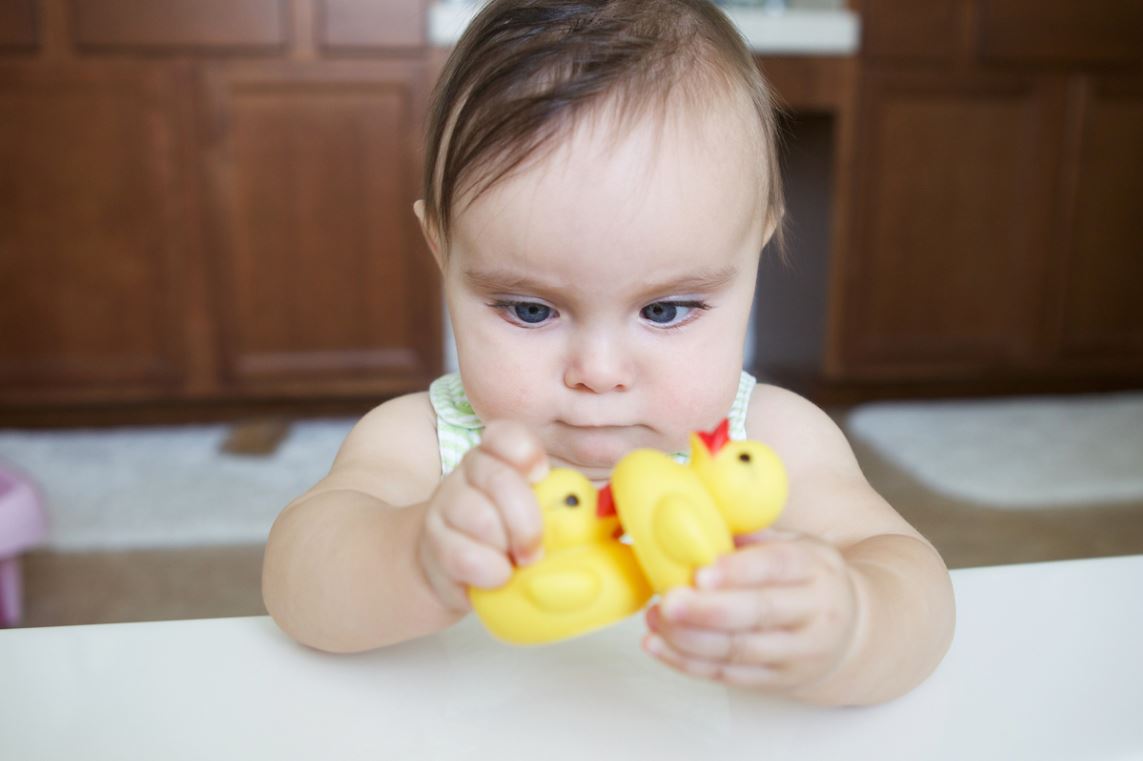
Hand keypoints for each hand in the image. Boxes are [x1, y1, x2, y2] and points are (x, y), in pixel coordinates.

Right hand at [417, 421, 548, 611]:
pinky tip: (496, 577)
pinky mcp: (432, 543)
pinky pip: (463, 555)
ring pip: (480, 518)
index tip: (540, 475)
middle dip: (527, 521)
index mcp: (498, 456)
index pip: (506, 434)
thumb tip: (618, 516)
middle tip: (536, 551)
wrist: (451, 570)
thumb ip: (567, 506)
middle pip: (499, 479)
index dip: (524, 452)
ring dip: (506, 549)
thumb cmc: (507, 537)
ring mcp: (446, 505)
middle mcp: (469, 472)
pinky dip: (489, 572)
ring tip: (515, 565)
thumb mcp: (536, 513)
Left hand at [642, 531, 859, 691]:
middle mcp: (814, 612)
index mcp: (815, 567)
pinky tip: (658, 645)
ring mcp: (799, 653)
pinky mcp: (778, 681)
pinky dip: (688, 663)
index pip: (777, 566)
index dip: (738, 570)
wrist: (853, 631)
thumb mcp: (795, 545)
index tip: (700, 572)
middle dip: (707, 610)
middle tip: (668, 601)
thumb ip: (752, 537)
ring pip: (740, 651)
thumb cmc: (806, 577)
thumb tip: (697, 524)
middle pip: (759, 613)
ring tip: (655, 618)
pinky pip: (729, 676)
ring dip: (689, 639)